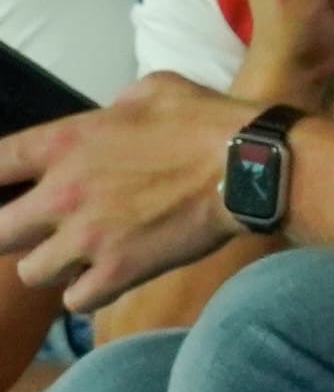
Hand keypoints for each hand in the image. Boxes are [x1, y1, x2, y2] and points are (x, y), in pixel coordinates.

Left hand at [0, 80, 252, 311]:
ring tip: (75, 259)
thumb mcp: (153, 89)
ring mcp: (88, 238)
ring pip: (30, 273)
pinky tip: (104, 279)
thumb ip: (115, 106)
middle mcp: (63, 193)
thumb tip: (111, 116)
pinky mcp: (118, 271)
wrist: (250, 166)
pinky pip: (75, 301)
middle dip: (13, 233)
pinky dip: (87, 294)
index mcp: (65, 143)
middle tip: (38, 231)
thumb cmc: (206, 120)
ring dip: (50, 266)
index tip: (6, 187)